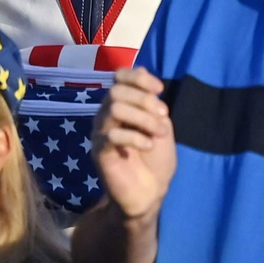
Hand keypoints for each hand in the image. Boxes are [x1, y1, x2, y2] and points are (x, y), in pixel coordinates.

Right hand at [92, 68, 175, 220]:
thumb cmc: (156, 159)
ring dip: (143, 118)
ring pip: (114, 108)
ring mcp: (101, 133)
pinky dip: (135, 137)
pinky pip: (112, 135)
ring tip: (159, 133)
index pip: (119, 77)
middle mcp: (106, 115)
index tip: (160, 90)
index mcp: (121, 105)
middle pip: (117, 91)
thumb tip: (143, 70)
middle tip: (163, 116)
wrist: (150, 193)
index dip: (139, 78)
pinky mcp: (100, 151)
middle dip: (144, 100)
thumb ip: (151, 101)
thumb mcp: (160, 125)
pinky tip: (148, 146)